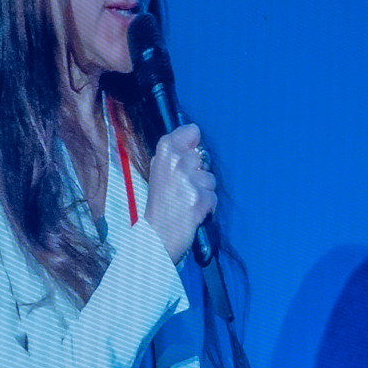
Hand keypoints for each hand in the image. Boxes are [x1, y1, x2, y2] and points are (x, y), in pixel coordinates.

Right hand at [144, 122, 217, 261]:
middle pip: (203, 157)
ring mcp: (189, 182)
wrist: (155, 236)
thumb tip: (193, 136)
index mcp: (164, 153)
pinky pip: (213, 197)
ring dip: (203, 190)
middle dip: (198, 172)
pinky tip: (192, 212)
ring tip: (186, 202)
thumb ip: (173, 155)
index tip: (186, 156)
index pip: (192, 131)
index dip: (192, 144)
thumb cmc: (157, 205)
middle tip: (183, 187)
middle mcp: (177, 164)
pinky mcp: (200, 200)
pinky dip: (206, 206)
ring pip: (210, 178)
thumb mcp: (158, 173)